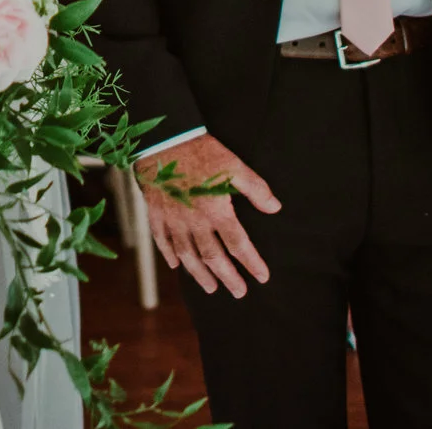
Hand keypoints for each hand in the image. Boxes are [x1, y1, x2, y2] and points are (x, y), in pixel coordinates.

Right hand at [134, 133, 277, 297]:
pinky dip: (169, 254)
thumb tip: (275, 207)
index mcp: (216, 211)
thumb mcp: (234, 166)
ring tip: (210, 288)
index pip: (238, 244)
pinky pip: (162, 240)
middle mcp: (194, 221)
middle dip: (228, 277)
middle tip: (239, 292)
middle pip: (213, 257)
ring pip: (187, 255)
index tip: (262, 277)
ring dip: (200, 274)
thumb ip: (255, 189)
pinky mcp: (156, 213)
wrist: (164, 139)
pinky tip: (177, 265)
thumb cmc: (202, 151)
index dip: (251, 263)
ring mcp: (173, 220)